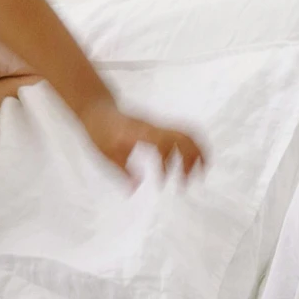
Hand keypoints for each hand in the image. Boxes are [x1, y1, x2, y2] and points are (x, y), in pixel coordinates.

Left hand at [78, 105, 205, 183]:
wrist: (98, 108)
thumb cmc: (100, 131)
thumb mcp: (106, 154)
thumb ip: (122, 171)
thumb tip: (135, 190)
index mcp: (142, 133)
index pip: (163, 146)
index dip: (166, 166)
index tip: (161, 184)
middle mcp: (154, 127)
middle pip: (184, 137)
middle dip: (193, 159)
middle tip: (191, 181)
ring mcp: (158, 125)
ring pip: (187, 134)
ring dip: (197, 153)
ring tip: (200, 172)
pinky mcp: (159, 128)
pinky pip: (181, 135)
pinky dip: (191, 148)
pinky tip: (189, 164)